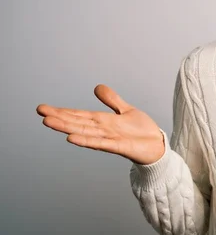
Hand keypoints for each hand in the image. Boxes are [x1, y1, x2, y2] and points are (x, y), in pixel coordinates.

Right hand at [37, 84, 164, 164]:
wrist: (157, 145)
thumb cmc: (141, 131)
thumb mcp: (126, 110)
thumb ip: (111, 100)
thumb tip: (96, 87)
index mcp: (103, 121)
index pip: (78, 115)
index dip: (62, 111)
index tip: (43, 108)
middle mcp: (102, 130)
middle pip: (77, 122)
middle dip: (59, 118)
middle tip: (40, 112)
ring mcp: (109, 138)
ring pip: (84, 132)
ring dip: (66, 128)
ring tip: (48, 122)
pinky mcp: (119, 147)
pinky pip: (100, 143)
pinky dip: (86, 140)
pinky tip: (71, 138)